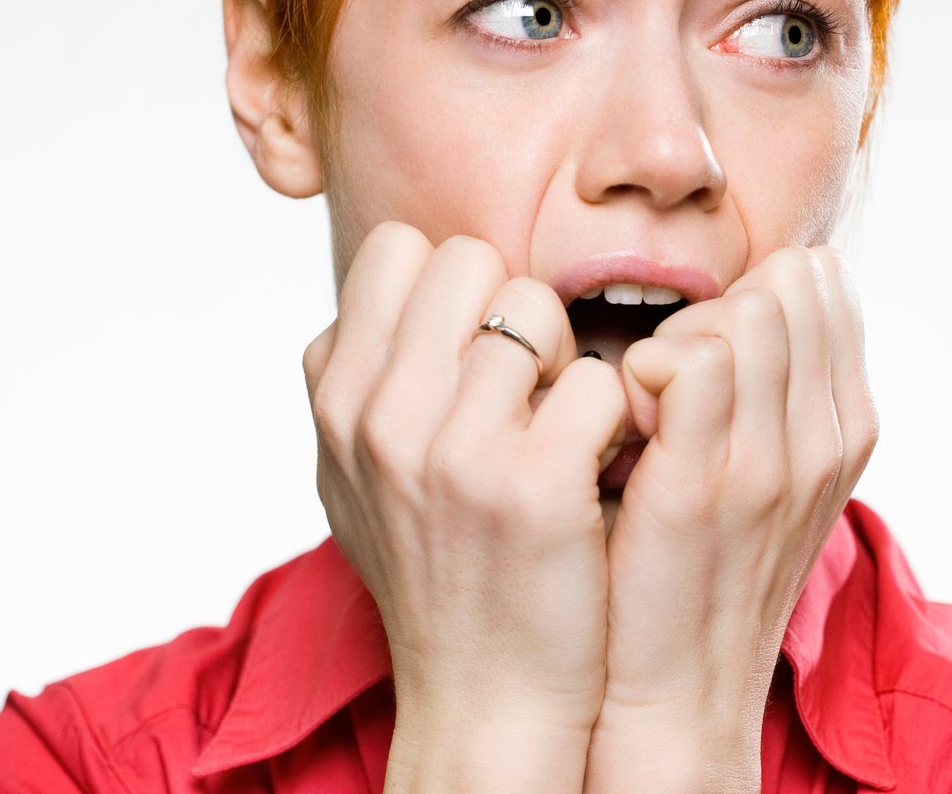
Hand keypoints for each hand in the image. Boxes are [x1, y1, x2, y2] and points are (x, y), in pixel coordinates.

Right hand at [302, 221, 627, 793]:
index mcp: (337, 400)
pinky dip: (614, 417)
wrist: (485, 700)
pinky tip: (598, 465)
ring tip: (563, 429)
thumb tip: (380, 297)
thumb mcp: (355, 477)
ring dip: (567, 360)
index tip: (473, 351)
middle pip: (472, 260)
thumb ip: (359, 381)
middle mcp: (381, 416)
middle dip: (514, 310)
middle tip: (529, 387)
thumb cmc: (436, 579)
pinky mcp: (534, 485)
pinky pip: (597, 380)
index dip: (454, 287)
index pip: (400, 249)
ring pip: (538, 309)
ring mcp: (454, 450)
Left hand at [586, 245, 877, 793]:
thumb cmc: (704, 570)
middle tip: (670, 375)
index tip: (710, 348)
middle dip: (716, 303)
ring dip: (677, 333)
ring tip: (646, 401)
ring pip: (743, 312)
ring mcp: (772, 460)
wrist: (681, 692)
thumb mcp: (771, 474)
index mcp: (848, 426)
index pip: (822, 283)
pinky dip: (639, 368)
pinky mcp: (703, 483)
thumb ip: (776, 387)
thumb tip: (750, 293)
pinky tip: (622, 422)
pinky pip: (684, 359)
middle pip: (787, 285)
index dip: (752, 290)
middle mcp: (826, 437)